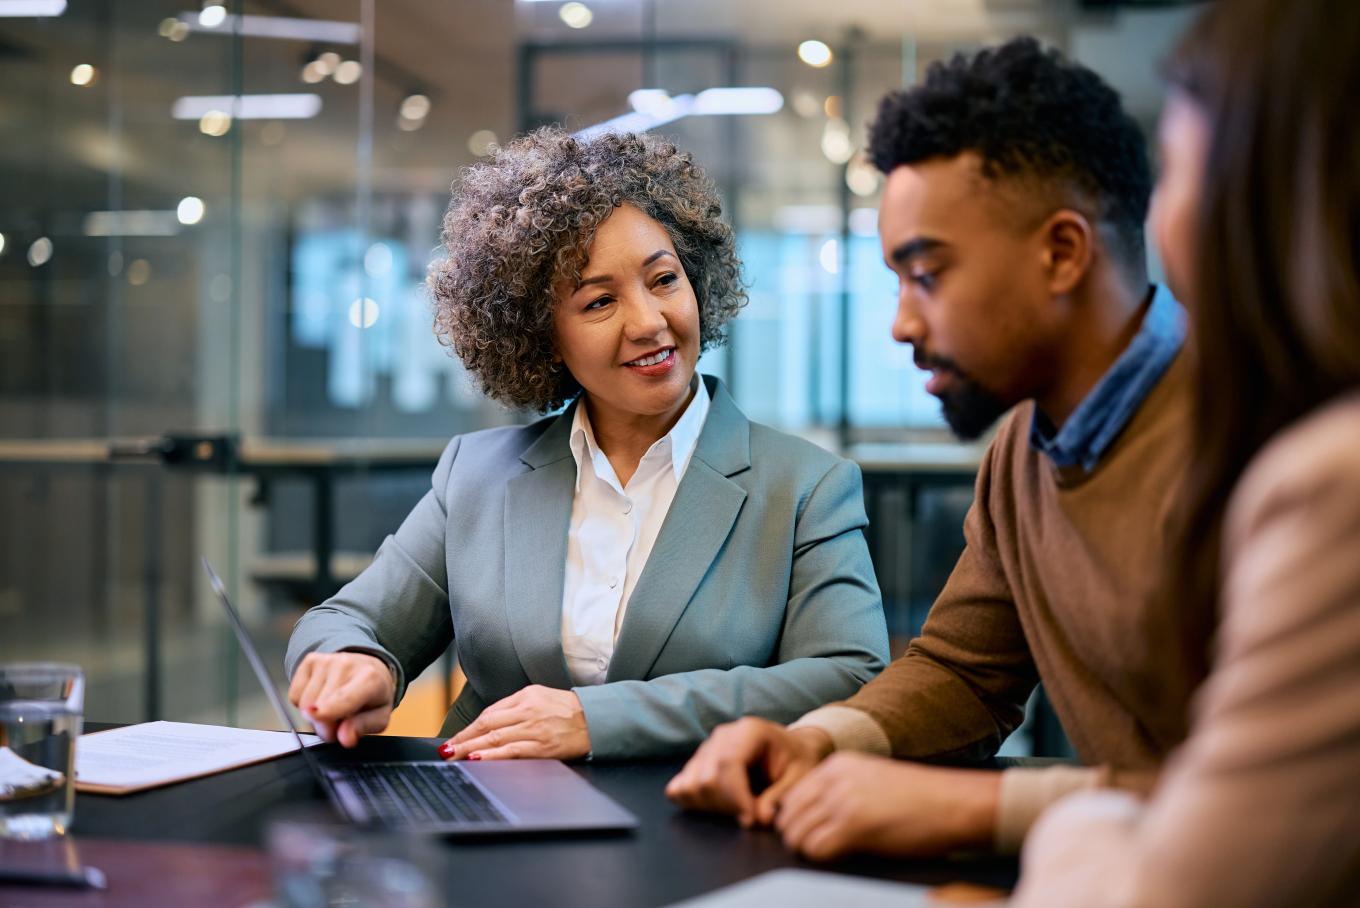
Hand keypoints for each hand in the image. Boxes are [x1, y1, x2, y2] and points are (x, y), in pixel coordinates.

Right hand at [287, 651, 395, 748]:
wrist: (369, 668)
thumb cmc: (373, 695)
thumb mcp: (379, 717)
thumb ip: (363, 727)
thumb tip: (344, 737)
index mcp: (371, 679)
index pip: (344, 697)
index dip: (327, 709)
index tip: (314, 715)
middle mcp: (346, 664)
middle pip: (318, 705)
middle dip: (324, 725)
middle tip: (339, 723)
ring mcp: (326, 660)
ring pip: (304, 702)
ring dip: (314, 716)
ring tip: (332, 709)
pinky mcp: (310, 660)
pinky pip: (294, 695)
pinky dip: (303, 703)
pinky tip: (320, 697)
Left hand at [440, 685, 589, 760]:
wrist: (596, 719)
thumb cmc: (567, 710)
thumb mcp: (540, 697)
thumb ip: (515, 707)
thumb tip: (487, 722)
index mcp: (526, 696)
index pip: (490, 713)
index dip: (469, 727)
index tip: (455, 738)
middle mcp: (528, 711)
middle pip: (488, 725)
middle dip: (463, 739)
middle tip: (447, 750)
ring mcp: (535, 729)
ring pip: (496, 739)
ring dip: (471, 748)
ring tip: (455, 756)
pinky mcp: (543, 747)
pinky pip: (512, 752)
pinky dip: (493, 755)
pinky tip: (479, 758)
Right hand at [665, 717, 833, 827]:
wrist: (792, 749)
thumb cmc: (798, 761)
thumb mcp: (801, 777)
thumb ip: (781, 797)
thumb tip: (759, 818)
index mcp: (749, 731)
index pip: (728, 764)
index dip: (735, 797)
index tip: (750, 820)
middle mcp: (723, 735)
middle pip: (706, 778)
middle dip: (727, 806)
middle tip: (751, 817)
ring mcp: (707, 747)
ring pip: (691, 785)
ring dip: (712, 807)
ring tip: (738, 809)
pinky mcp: (698, 762)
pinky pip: (681, 787)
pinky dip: (694, 803)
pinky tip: (719, 806)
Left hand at [774, 752, 1000, 860]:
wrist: (953, 803)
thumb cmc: (920, 798)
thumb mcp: (871, 779)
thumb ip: (840, 789)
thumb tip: (811, 815)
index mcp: (838, 765)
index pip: (792, 794)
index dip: (795, 818)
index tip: (806, 833)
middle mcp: (836, 779)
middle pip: (788, 814)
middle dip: (795, 835)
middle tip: (812, 849)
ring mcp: (843, 801)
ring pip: (797, 833)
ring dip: (806, 849)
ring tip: (825, 854)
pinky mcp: (854, 826)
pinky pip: (815, 848)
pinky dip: (820, 858)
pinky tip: (838, 858)